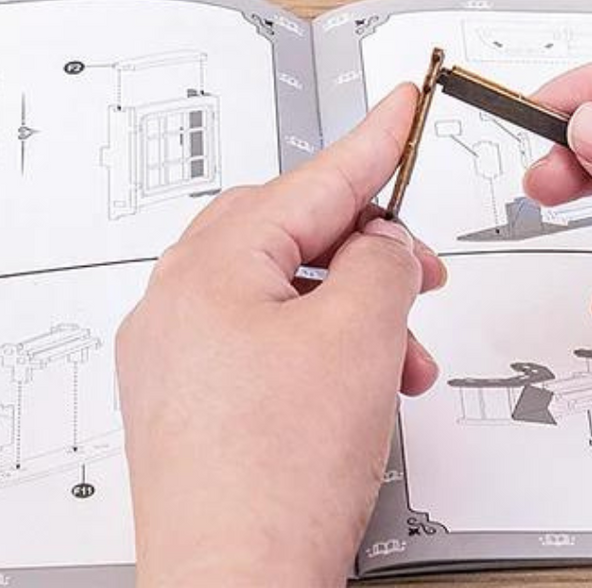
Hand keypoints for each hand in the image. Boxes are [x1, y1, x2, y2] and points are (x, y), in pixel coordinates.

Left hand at [118, 87, 445, 587]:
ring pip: (282, 293)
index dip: (375, 142)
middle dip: (368, 252)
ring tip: (396, 362)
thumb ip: (385, 261)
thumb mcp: (362, 339)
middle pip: (293, 233)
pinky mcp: (185, 410)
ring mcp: (172, 360)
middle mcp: (174, 304)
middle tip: (419, 272)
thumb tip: (384, 244)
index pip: (313, 179)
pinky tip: (355, 394)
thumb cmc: (273, 485)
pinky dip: (318, 353)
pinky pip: (260, 344)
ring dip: (351, 314)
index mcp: (207, 267)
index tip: (401, 105)